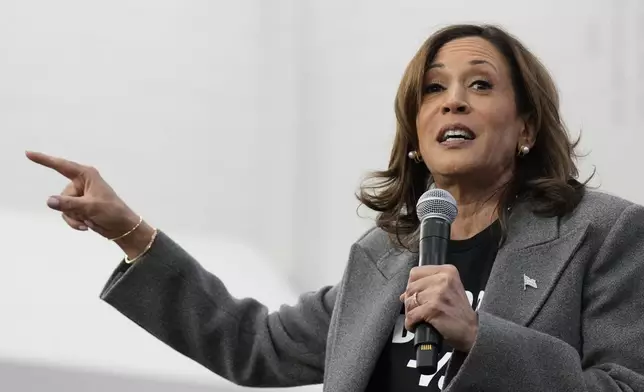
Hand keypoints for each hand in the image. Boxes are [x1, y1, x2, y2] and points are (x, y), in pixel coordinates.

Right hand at [26, 151, 153, 254]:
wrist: (122, 228)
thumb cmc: (112, 212)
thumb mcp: (90, 207)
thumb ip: (68, 204)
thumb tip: (49, 201)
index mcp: (86, 175)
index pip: (61, 166)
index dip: (44, 160)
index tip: (28, 153)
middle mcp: (81, 183)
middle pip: (62, 196)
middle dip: (71, 209)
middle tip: (88, 215)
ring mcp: (80, 196)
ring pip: (62, 207)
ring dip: (73, 217)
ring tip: (88, 221)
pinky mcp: (79, 207)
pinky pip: (66, 214)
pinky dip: (74, 222)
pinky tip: (86, 226)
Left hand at [399, 265, 477, 351]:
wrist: (472, 331)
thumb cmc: (459, 312)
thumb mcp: (448, 291)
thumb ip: (428, 287)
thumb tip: (404, 294)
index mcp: (447, 271)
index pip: (415, 273)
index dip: (413, 286)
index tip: (417, 295)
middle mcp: (443, 279)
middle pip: (411, 287)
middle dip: (410, 301)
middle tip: (417, 310)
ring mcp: (438, 293)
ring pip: (409, 301)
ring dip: (410, 313)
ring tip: (419, 318)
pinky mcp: (433, 308)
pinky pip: (411, 315)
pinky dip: (411, 323)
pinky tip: (417, 325)